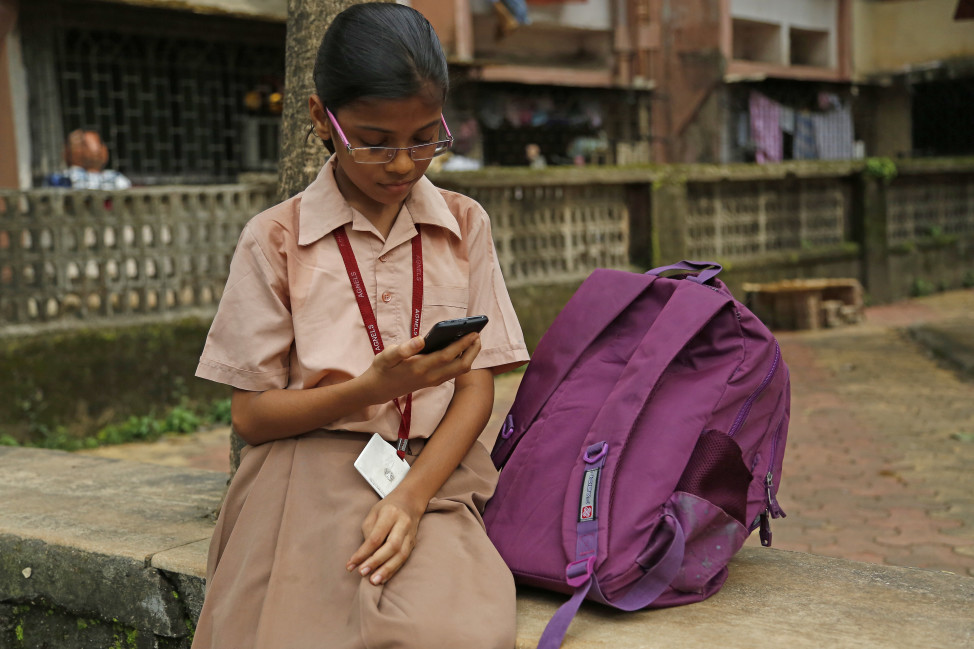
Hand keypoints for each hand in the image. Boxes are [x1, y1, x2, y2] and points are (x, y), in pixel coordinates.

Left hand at [346, 489, 424, 584]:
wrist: (410, 502)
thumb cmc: (386, 508)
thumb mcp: (373, 514)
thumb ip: (368, 533)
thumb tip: (364, 556)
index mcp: (390, 514)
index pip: (376, 537)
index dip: (363, 553)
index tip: (351, 565)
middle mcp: (403, 524)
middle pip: (392, 546)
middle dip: (376, 561)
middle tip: (362, 573)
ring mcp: (410, 534)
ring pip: (401, 555)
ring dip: (387, 570)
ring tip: (374, 581)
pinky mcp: (413, 543)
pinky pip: (404, 559)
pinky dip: (393, 570)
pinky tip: (383, 578)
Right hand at [361, 332, 481, 403]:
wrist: (378, 390)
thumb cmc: (383, 369)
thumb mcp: (387, 356)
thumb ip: (403, 349)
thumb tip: (420, 340)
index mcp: (420, 367)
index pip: (447, 355)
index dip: (462, 344)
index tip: (473, 333)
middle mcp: (431, 377)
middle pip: (461, 365)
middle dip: (473, 350)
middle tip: (477, 334)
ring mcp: (434, 381)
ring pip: (460, 370)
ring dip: (470, 356)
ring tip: (473, 339)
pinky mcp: (434, 382)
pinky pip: (454, 372)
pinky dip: (463, 360)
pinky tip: (462, 349)